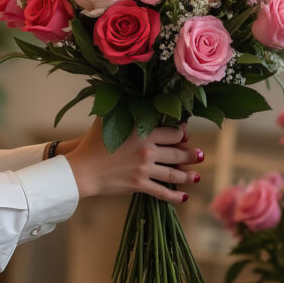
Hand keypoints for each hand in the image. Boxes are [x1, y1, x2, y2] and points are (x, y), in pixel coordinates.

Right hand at [63, 118, 202, 202]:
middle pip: (177, 153)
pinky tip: (183, 197)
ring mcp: (144, 169)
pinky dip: (174, 196)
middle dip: (191, 155)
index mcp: (143, 131)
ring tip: (197, 177)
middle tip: (200, 156)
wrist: (82, 169)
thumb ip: (120, 104)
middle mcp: (147, 150)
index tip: (185, 133)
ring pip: (173, 173)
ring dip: (188, 176)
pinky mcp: (139, 185)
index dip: (181, 133)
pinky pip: (161, 192)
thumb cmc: (92, 141)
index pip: (172, 132)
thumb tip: (123, 85)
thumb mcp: (107, 117)